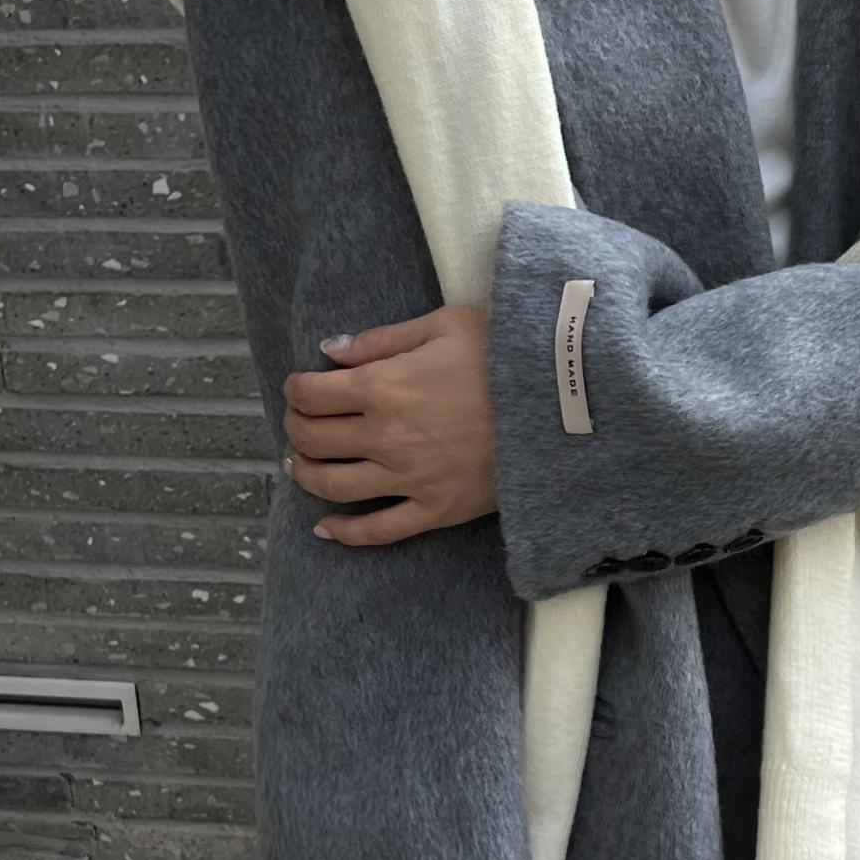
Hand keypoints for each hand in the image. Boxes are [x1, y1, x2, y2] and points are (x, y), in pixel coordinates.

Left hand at [282, 304, 497, 547]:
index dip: (296, 390)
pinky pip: (379, 531)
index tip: (300, 388)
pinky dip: (345, 534)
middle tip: (300, 422)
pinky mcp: (435, 509)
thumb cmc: (506, 356)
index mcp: (383, 386)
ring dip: (307, 475)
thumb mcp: (445, 325)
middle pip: (314, 440)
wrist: (563, 405)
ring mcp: (409, 478)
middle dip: (297, 428)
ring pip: (334, 486)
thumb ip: (381, 339)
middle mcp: (386, 436)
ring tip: (301, 465)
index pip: (312, 394)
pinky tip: (325, 529)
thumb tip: (329, 351)